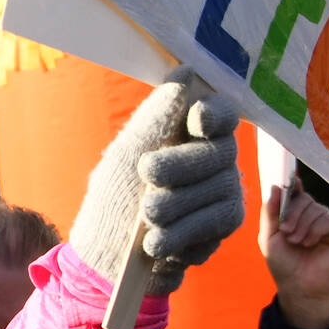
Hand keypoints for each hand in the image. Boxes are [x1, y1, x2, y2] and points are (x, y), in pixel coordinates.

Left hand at [70, 71, 244, 294]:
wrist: (106, 256)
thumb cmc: (114, 196)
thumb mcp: (126, 154)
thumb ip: (157, 117)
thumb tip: (186, 72)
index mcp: (190, 134)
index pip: (222, 114)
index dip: (216, 113)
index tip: (197, 120)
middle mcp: (215, 160)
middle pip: (218, 153)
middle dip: (180, 166)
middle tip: (146, 174)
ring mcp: (223, 193)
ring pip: (219, 192)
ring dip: (176, 207)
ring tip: (145, 218)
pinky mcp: (222, 228)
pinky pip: (214, 226)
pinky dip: (181, 236)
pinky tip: (156, 244)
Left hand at [260, 180, 328, 328]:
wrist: (298, 286)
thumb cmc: (282, 263)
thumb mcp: (269, 236)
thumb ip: (270, 212)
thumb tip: (276, 186)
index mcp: (293, 214)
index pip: (294, 193)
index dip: (292, 185)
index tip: (290, 181)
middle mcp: (309, 216)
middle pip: (304, 198)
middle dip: (292, 213)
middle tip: (286, 232)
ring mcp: (324, 223)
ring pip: (315, 208)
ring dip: (302, 224)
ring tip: (296, 242)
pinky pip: (327, 219)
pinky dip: (315, 230)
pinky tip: (309, 243)